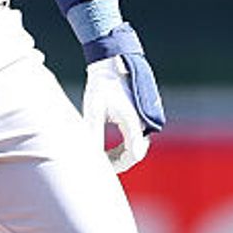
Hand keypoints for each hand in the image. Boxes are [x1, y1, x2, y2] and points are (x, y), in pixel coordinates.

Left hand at [83, 57, 150, 172]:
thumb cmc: (101, 85)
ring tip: (97, 156)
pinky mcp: (141, 117)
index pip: (131, 156)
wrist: (112, 64)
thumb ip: (93, 134)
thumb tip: (87, 155)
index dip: (116, 166)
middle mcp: (144, 122)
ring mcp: (145, 120)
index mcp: (134, 122)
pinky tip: (104, 147)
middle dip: (115, 162)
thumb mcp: (93, 110)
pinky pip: (133, 138)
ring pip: (134, 147)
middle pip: (134, 153)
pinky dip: (121, 145)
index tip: (100, 169)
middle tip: (95, 165)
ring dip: (118, 154)